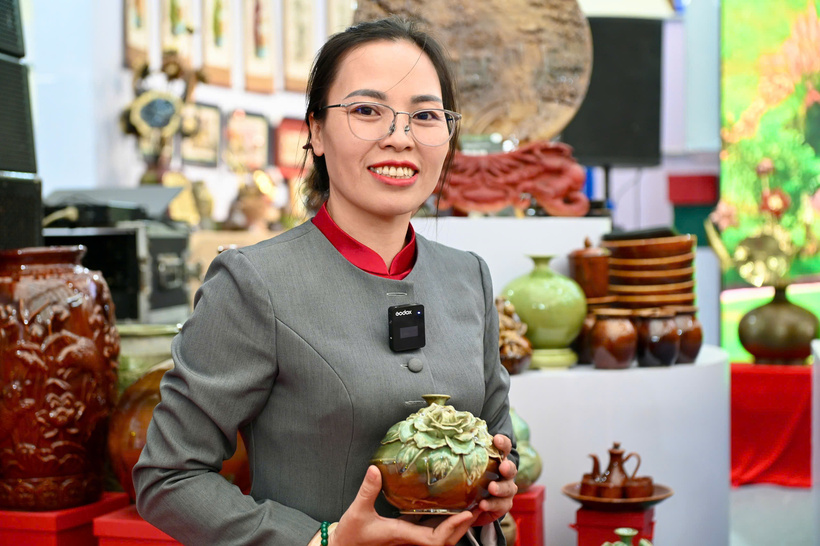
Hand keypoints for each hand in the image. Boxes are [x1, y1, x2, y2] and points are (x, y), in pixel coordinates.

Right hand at [330, 466, 477, 545]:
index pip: (435, 540)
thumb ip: (368, 490)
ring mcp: (408, 540)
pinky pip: (429, 532)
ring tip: (469, 508)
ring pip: (439, 539)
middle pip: (444, 541)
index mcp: (402, 536)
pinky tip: (446, 509)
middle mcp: (410, 541)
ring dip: (455, 526)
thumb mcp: (357, 511)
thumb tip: (375, 469)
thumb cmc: (350, 535)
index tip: (466, 514)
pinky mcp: (405, 536)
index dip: (452, 528)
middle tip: (477, 507)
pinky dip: (442, 524)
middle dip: (462, 527)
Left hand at [471, 434, 517, 527]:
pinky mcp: (503, 505)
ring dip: (501, 488)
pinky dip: (493, 505)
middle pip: (510, 468)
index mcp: (498, 459)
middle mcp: (505, 474)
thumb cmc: (471, 477)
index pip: (504, 448)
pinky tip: (483, 505)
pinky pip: (501, 505)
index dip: (503, 443)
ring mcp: (506, 490)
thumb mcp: (466, 464)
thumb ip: (462, 454)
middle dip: (508, 467)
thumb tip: (445, 438)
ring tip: (492, 488)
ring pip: (509, 488)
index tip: (496, 439)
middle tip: (502, 467)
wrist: (474, 502)